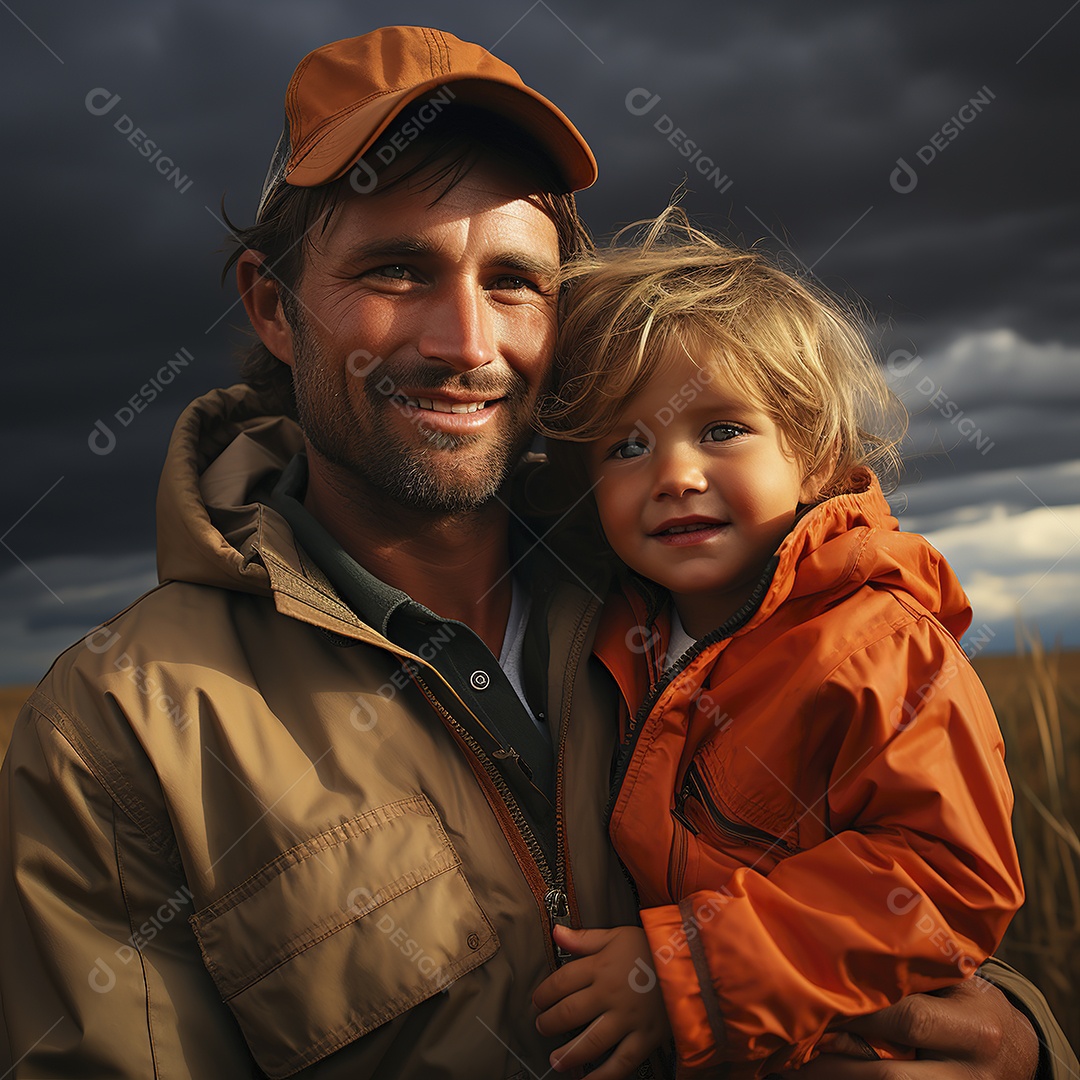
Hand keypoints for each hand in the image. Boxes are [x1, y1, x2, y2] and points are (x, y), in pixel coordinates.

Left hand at [532, 924, 670, 1077]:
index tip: (537, 1001)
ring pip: (590, 1041)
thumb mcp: (617, 935)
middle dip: (550, 1023)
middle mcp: (611, 995)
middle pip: (570, 1013)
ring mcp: (628, 1019)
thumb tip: (556, 932)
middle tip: (542, 1027)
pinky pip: (621, 1063)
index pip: (562, 982)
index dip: (544, 994)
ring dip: (568, 1053)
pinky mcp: (645, 1038)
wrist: (692, 962)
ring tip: (556, 1059)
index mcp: (601, 967)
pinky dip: (602, 1076)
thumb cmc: (652, 948)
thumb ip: (584, 938)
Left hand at [777, 977, 1038, 1078]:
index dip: (856, 1011)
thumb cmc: (974, 1003)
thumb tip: (845, 947)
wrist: (1019, 1053)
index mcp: (975, 1031)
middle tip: (786, 1042)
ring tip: (788, 1067)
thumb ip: (916, 971)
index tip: (811, 997)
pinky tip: (817, 1077)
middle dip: (832, 1060)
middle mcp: (970, 1077)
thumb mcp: (960, 982)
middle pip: (887, 1075)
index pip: (906, 1020)